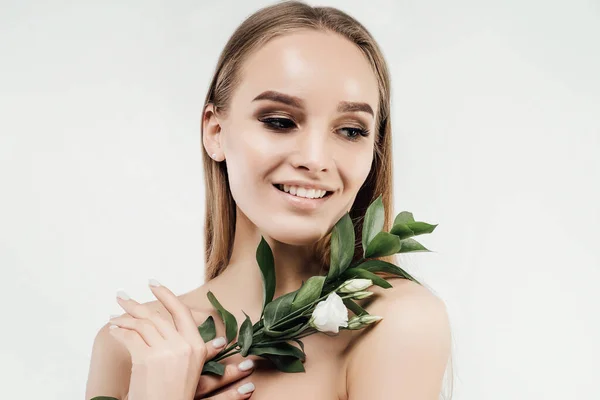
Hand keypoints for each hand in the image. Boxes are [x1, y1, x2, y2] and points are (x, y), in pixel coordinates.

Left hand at [108, 279, 255, 399]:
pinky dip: (119, 332)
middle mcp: (184, 346)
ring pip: (141, 325)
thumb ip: (198, 350)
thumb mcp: (192, 370)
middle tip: (122, 296)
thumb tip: (218, 340)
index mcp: (197, 346)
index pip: (180, 311)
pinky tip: (114, 331)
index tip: (153, 284)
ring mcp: (166, 352)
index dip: (166, 294)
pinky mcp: (147, 360)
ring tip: (113, 314)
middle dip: (135, 304)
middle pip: (156, 315)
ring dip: (123, 317)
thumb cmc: (175, 394)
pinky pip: (130, 338)